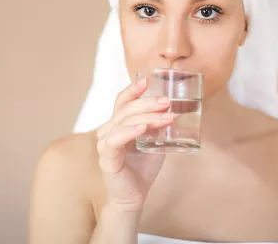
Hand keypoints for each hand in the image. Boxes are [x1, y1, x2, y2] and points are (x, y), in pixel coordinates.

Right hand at [96, 77, 173, 212]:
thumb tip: (172, 111)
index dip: (133, 90)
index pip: (122, 102)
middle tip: (167, 101)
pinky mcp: (106, 158)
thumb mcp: (154, 143)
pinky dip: (130, 131)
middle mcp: (108, 131)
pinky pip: (116, 140)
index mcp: (118, 125)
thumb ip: (158, 128)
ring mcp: (105, 144)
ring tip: (166, 116)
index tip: (147, 80)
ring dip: (146, 117)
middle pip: (126, 109)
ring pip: (124, 121)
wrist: (134, 197)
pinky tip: (143, 128)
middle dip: (148, 102)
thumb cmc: (142, 170)